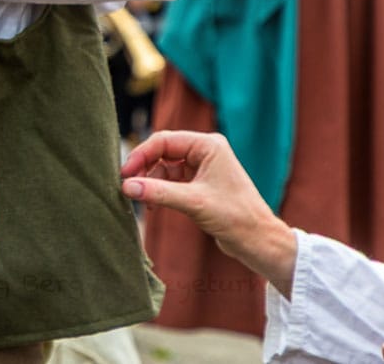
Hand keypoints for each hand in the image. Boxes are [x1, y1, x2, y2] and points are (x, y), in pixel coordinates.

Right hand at [121, 130, 296, 294]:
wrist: (259, 241)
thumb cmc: (236, 217)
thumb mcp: (193, 203)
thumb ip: (158, 192)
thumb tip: (126, 186)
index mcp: (208, 145)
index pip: (163, 141)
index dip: (141, 155)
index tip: (124, 174)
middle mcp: (205, 152)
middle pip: (161, 152)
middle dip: (144, 169)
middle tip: (128, 187)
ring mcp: (202, 167)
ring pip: (164, 168)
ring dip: (151, 183)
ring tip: (143, 201)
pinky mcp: (199, 184)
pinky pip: (171, 181)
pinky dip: (159, 191)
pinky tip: (153, 204)